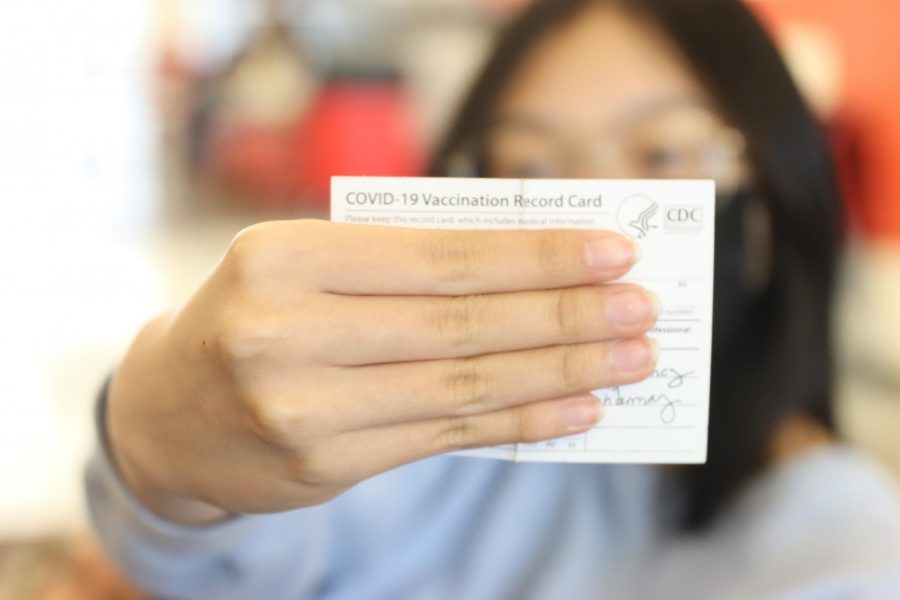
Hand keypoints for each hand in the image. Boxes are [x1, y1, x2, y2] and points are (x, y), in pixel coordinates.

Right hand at [106, 220, 658, 522]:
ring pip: (462, 382)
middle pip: (461, 321)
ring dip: (560, 371)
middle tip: (642, 307)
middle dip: (565, 314)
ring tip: (630, 356)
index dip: (534, 255)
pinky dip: (519, 420)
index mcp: (284, 256)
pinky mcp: (323, 465)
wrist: (166, 412)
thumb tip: (531, 266)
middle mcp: (286, 330)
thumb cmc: (254, 315)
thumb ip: (402, 264)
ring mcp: (302, 406)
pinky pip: (444, 435)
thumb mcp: (307, 265)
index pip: (439, 256)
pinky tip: (578, 409)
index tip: (612, 250)